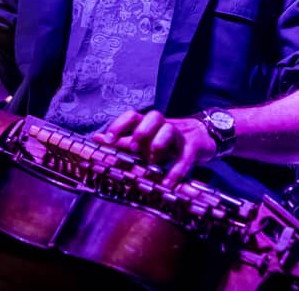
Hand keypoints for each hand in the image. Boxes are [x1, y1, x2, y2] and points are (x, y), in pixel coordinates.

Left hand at [92, 109, 217, 186]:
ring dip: (158, 146)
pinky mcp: (193, 148)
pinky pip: (185, 157)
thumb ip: (122, 141)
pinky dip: (176, 171)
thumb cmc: (166, 141)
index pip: (132, 116)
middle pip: (152, 117)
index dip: (119, 125)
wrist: (202, 137)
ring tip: (152, 163)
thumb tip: (96, 138)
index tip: (106, 140)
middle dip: (141, 132)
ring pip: (168, 130)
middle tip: (134, 149)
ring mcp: (179, 135)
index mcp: (149, 123)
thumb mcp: (145, 141)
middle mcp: (163, 125)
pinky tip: (168, 184)